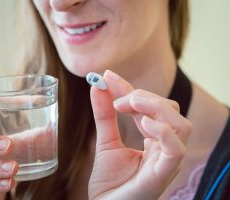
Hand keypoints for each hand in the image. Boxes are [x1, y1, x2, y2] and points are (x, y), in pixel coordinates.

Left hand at [88, 70, 191, 199]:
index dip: (130, 88)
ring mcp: (166, 160)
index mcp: (154, 140)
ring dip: (154, 106)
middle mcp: (164, 147)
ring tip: (129, 104)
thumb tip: (98, 87)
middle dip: (143, 96)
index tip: (108, 76)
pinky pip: (176, 147)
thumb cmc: (110, 182)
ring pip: (179, 124)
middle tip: (117, 99)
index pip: (150, 106)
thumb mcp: (106, 141)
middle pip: (170, 110)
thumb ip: (104, 115)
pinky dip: (162, 130)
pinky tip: (142, 122)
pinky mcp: (164, 172)